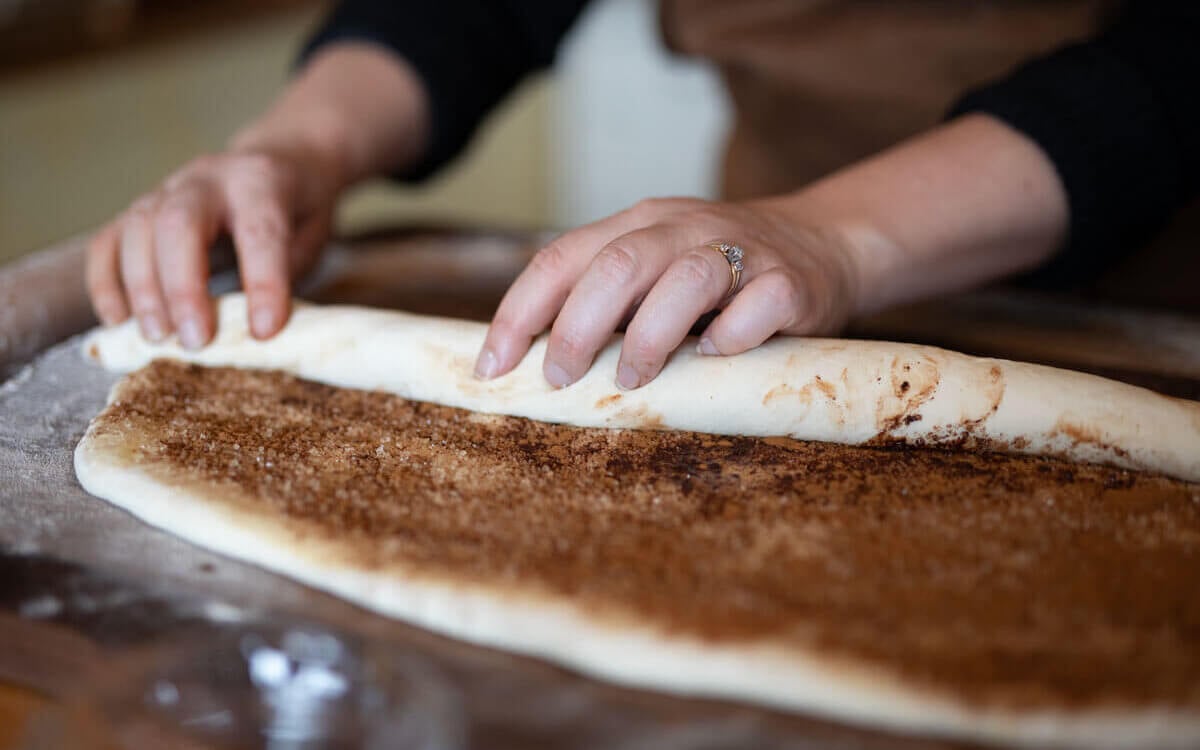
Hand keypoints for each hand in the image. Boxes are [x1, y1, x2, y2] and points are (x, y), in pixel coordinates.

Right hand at [85, 146, 339, 347]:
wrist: (274, 162)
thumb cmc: (295, 211)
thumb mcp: (310, 235)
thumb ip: (286, 275)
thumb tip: (256, 331)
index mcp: (261, 182)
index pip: (258, 233)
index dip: (262, 283)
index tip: (263, 331)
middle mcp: (207, 179)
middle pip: (178, 224)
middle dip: (183, 288)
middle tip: (195, 340)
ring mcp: (166, 189)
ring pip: (137, 231)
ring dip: (142, 291)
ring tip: (158, 338)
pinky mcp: (138, 209)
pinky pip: (108, 243)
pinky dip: (106, 284)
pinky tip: (118, 322)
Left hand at [475, 197, 862, 388]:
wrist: (823, 244)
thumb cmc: (717, 279)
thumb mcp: (653, 272)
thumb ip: (605, 303)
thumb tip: (533, 365)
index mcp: (637, 225)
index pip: (562, 257)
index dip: (519, 313)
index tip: (493, 367)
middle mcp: (683, 228)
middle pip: (618, 265)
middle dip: (577, 327)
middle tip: (561, 379)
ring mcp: (740, 250)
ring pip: (687, 279)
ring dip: (650, 335)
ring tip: (633, 379)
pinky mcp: (790, 281)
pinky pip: (758, 305)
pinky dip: (732, 336)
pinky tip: (716, 356)